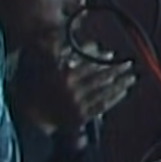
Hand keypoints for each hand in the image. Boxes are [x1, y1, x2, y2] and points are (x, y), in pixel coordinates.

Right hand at [11, 41, 136, 143]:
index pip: (87, 62)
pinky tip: (123, 91)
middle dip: (116, 69)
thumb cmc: (32, 88)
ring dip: (120, 83)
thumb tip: (81, 43)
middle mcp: (73, 90)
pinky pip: (102, 106)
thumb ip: (58, 50)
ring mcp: (78, 105)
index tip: (110, 54)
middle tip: (129, 63)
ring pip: (104, 91)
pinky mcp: (81, 118)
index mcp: (63, 75)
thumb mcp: (40, 64)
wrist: (28, 116)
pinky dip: (114, 98)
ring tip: (132, 76)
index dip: (100, 57)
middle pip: (100, 76)